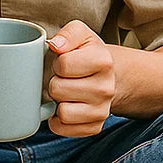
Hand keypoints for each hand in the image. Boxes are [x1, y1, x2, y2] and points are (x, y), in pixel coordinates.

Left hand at [46, 20, 114, 136]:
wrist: (108, 76)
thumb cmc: (87, 53)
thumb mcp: (81, 34)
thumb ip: (68, 33)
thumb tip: (55, 45)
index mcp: (103, 61)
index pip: (63, 65)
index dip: (57, 63)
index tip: (64, 62)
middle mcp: (106, 88)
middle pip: (57, 89)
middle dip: (55, 82)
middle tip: (63, 78)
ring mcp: (102, 110)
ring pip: (62, 112)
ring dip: (56, 102)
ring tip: (64, 92)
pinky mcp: (94, 127)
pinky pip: (63, 128)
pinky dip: (57, 120)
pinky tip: (65, 106)